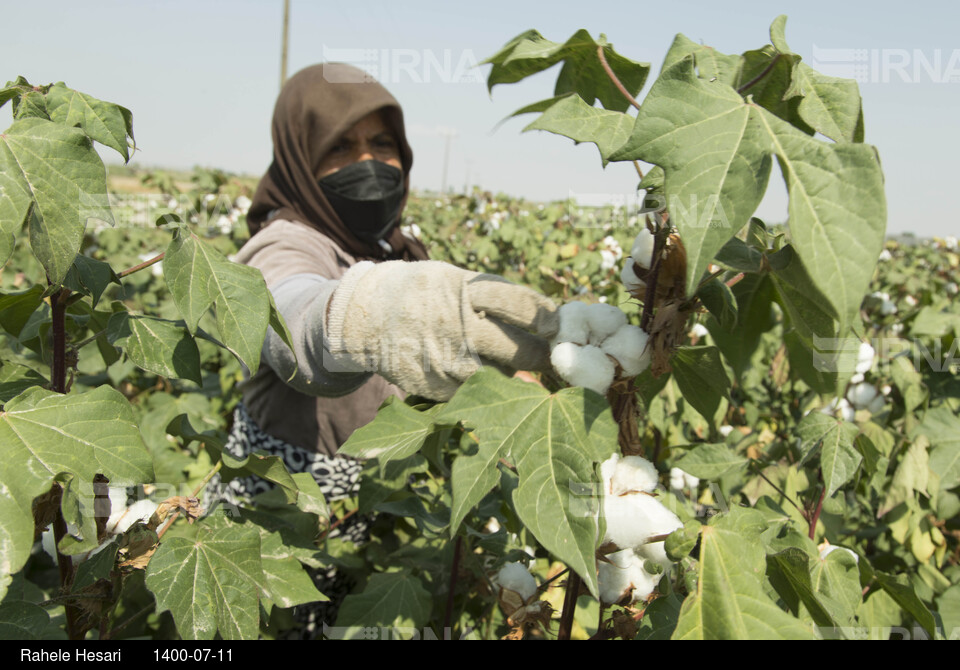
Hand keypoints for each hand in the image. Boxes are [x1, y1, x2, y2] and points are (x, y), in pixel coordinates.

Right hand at [323, 260, 558, 400]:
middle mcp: (459, 329)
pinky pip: (477, 393)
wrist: (364, 317)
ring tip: (503, 361)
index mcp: (465, 293)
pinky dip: (483, 386)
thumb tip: (543, 316)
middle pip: (520, 352)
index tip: (558, 326)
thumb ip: (494, 295)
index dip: (547, 319)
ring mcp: (448, 362)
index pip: (523, 306)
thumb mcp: (453, 278)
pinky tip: (472, 371)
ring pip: (503, 377)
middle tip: (550, 357)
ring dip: (510, 371)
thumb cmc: (421, 293)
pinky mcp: (438, 388)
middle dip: (541, 356)